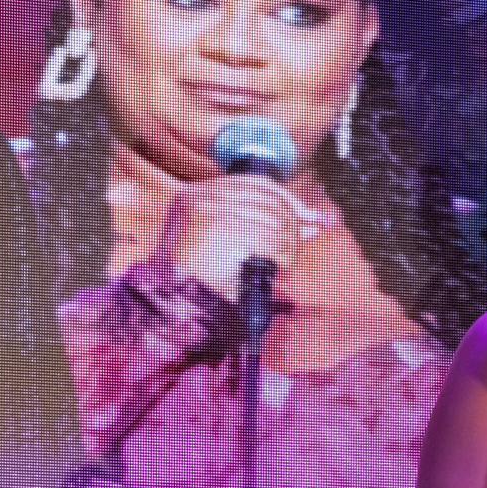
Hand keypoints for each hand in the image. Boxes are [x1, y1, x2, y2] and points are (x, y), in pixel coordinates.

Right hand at [153, 174, 333, 305]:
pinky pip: (266, 237)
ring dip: (288, 242)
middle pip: (268, 200)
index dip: (289, 199)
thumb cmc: (203, 280)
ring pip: (271, 219)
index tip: (310, 215)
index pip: (258, 184)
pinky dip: (282, 252)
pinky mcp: (216, 227)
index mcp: (199, 194)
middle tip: (306, 237)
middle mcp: (201, 196)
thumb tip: (312, 221)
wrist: (174, 304)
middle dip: (294, 221)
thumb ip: (265, 227)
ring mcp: (206, 209)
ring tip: (287, 259)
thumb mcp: (232, 246)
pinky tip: (281, 264)